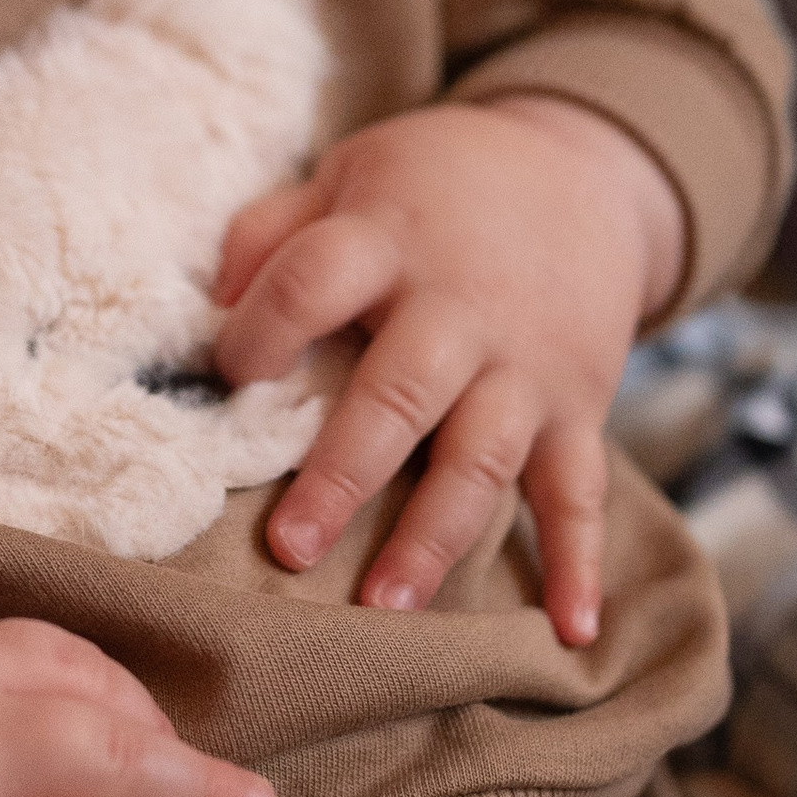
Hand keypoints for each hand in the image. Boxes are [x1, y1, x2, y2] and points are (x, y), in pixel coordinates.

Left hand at [211, 93, 685, 648]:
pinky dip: (581, 560)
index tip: (231, 372)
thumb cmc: (436, 185)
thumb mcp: (351, 172)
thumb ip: (273, 229)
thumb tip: (212, 301)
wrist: (584, 168)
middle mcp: (462, 308)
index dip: (265, 325)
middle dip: (342, 476)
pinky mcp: (579, 405)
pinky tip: (573, 628)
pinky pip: (582, 489)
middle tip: (289, 549)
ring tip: (383, 608)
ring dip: (433, 538)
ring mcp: (526, 364)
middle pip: (398, 394)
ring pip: (480, 458)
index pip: (315, 279)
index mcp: (391, 240)